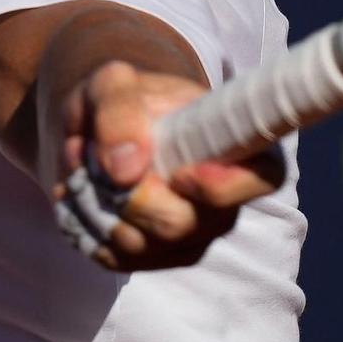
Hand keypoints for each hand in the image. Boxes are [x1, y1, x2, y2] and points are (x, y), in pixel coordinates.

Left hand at [52, 61, 285, 271]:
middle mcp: (223, 203)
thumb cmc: (122, 100)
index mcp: (238, 147)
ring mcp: (191, 237)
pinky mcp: (155, 257)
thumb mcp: (111, 83)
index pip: (261, 179)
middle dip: (126, 195)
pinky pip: (114, 259)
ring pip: (140, 247)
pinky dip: (84, 225)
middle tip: (90, 153)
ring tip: (81, 162)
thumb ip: (119, 110)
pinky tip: (81, 191)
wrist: (100, 127)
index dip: (224, 187)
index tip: (179, 174)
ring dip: (95, 205)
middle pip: (180, 226)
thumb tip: (125, 169)